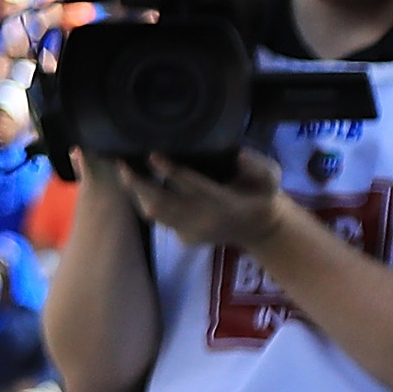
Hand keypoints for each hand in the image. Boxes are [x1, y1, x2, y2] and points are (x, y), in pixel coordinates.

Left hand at [118, 148, 290, 251]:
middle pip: (162, 203)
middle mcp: (203, 219)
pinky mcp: (183, 237)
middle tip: (121, 162)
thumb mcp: (271, 178)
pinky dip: (143, 200)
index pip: (193, 187)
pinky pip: (157, 219)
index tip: (153, 155)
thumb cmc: (262, 195)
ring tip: (122, 168)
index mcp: (224, 202)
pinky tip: (133, 182)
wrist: (259, 229)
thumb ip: (260, 167)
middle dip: (138, 184)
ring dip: (135, 192)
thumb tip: (239, 156)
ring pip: (154, 212)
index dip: (171, 172)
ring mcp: (191, 231)